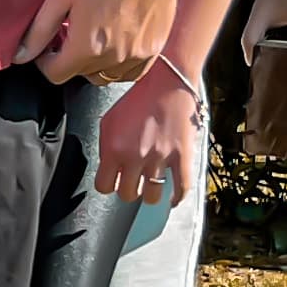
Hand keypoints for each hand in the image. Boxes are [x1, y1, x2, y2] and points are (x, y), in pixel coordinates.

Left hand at [16, 0, 187, 84]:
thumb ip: (39, 31)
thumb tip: (20, 56)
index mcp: (87, 48)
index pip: (55, 74)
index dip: (45, 60)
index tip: (48, 43)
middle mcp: (113, 59)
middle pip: (79, 74)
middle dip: (69, 58)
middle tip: (71, 31)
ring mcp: (136, 57)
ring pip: (104, 77)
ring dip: (93, 63)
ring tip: (93, 35)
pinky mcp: (153, 52)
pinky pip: (129, 73)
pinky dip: (118, 64)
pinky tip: (114, 40)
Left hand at [94, 60, 200, 203]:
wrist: (167, 86)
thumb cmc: (137, 101)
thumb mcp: (109, 122)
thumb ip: (105, 148)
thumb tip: (108, 168)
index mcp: (114, 149)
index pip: (104, 186)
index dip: (108, 185)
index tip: (113, 181)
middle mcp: (136, 157)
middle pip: (128, 194)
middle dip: (129, 190)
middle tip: (133, 183)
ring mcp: (160, 158)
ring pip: (152, 196)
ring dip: (150, 194)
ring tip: (150, 188)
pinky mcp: (182, 156)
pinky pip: (181, 187)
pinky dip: (177, 198)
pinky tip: (173, 200)